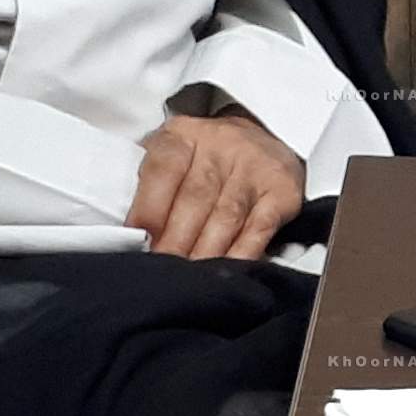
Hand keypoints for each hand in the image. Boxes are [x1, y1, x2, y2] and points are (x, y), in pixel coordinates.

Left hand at [131, 110, 305, 259]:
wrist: (260, 139)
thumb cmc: (204, 160)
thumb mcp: (174, 157)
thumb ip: (152, 187)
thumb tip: (134, 234)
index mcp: (184, 135)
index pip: (163, 170)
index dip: (149, 208)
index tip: (139, 240)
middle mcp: (221, 146)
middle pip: (195, 199)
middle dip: (175, 241)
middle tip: (162, 271)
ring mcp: (254, 168)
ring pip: (226, 217)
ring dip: (205, 253)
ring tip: (189, 280)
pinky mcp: (281, 192)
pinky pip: (258, 229)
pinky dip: (241, 254)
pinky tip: (226, 271)